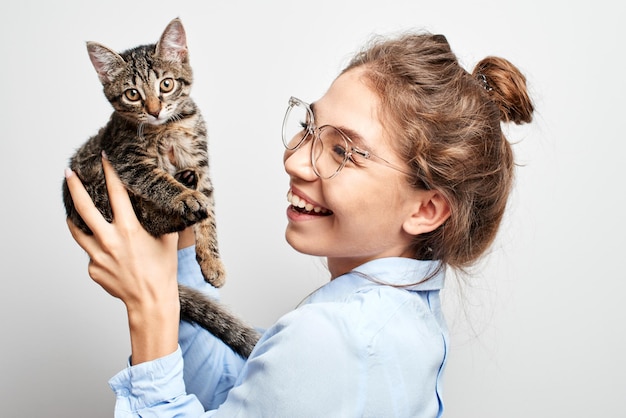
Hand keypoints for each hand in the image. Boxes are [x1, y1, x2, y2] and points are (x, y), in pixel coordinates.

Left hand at [65, 154, 179, 363]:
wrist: (150, 302)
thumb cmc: (162, 271)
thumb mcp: (168, 240)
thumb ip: (167, 218)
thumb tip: (172, 200)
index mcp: (129, 229)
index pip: (116, 193)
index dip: (110, 172)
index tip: (104, 158)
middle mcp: (109, 240)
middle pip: (84, 208)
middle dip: (74, 187)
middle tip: (69, 173)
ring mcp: (97, 256)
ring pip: (78, 231)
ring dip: (75, 218)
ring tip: (73, 210)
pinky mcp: (93, 270)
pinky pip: (91, 254)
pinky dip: (97, 249)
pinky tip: (109, 254)